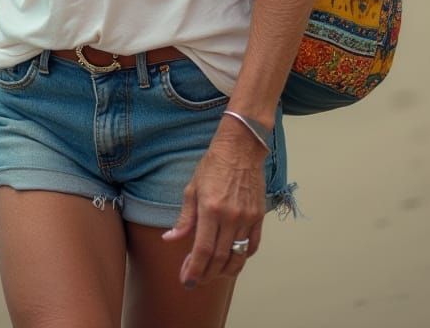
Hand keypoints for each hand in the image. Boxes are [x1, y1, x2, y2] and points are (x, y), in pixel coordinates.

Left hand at [162, 121, 265, 287]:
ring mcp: (247, 218)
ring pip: (237, 257)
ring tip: (212, 275)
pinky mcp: (259, 216)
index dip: (194, 270)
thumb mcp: (192, 188)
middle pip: (219, 259)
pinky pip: (252, 246)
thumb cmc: (213, 164)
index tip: (186, 280)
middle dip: (206, 275)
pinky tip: (232, 260)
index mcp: (210, 209)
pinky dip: (242, 257)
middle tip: (195, 280)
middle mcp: (230, 217)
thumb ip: (184, 218)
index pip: (203, 250)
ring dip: (224, 272)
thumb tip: (171, 239)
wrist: (241, 147)